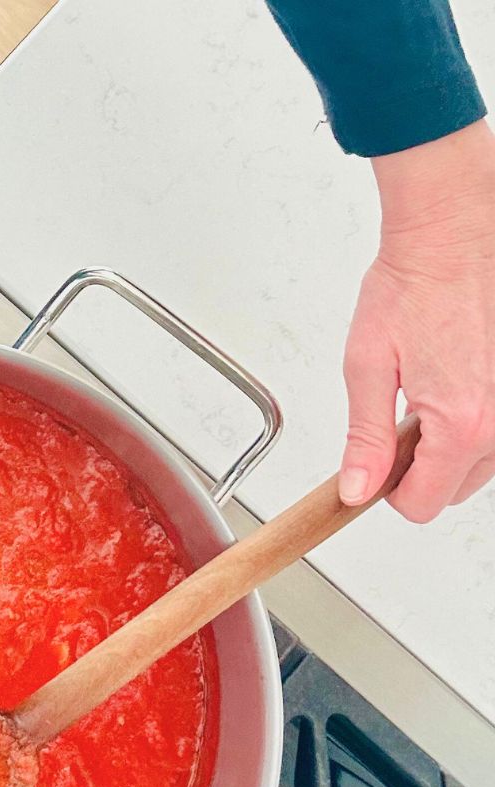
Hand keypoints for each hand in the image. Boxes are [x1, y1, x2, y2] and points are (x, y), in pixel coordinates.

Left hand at [341, 120, 494, 521]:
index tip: (377, 463)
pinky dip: (477, 420)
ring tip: (430, 390)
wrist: (454, 229)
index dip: (389, 491)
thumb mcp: (367, 368)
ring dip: (452, 444)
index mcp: (462, 423)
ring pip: (482, 463)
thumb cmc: (412, 283)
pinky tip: (456, 381)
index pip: (423, 504)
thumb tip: (357, 490)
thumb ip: (365, 439)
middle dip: (422, 467)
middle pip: (455, 489)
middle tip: (401, 417)